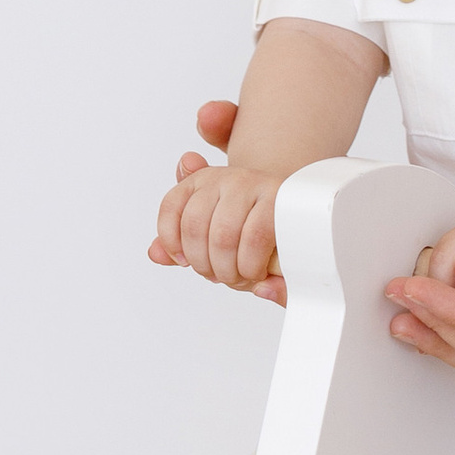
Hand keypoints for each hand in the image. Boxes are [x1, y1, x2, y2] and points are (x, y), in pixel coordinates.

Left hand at [148, 147, 286, 297]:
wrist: (300, 216)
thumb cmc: (253, 231)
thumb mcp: (214, 234)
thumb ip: (180, 241)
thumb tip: (154, 253)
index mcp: (204, 180)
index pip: (172, 207)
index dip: (172, 242)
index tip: (184, 261)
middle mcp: (227, 176)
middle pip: (195, 227)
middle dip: (204, 265)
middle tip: (221, 277)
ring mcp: (255, 183)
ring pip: (222, 236)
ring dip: (229, 270)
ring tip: (240, 278)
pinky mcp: (281, 197)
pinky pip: (254, 237)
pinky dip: (250, 265)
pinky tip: (256, 273)